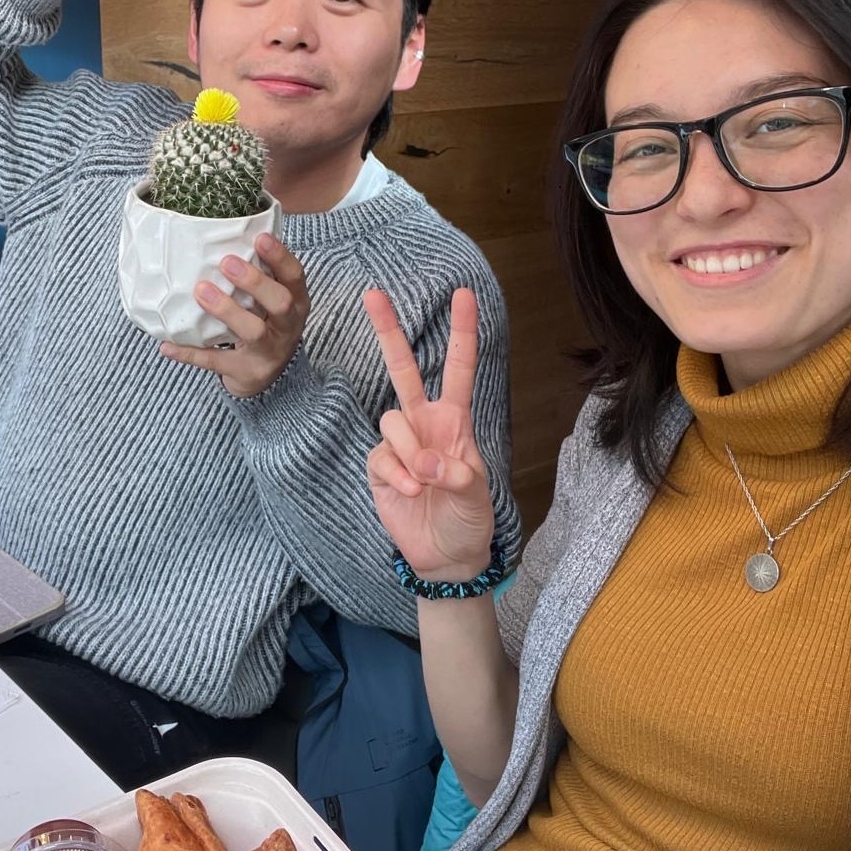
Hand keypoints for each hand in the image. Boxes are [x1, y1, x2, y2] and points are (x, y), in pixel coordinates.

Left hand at [159, 233, 309, 397]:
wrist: (269, 376)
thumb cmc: (267, 323)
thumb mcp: (274, 300)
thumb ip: (260, 274)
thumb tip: (224, 233)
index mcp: (295, 301)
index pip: (294, 276)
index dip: (280, 256)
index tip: (259, 238)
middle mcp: (287, 326)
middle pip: (280, 303)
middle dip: (255, 282)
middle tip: (227, 262)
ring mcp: (268, 351)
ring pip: (253, 331)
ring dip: (226, 310)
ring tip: (201, 291)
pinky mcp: (247, 371)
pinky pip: (217, 362)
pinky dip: (191, 354)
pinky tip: (167, 345)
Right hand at [364, 287, 496, 580]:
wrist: (447, 556)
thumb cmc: (469, 517)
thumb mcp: (477, 495)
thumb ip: (458, 475)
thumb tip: (429, 464)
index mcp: (454, 420)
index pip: (459, 368)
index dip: (462, 332)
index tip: (464, 295)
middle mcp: (424, 422)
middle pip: (403, 369)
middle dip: (389, 331)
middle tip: (373, 294)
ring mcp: (399, 443)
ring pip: (391, 420)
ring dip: (410, 453)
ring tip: (425, 485)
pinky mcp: (380, 467)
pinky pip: (381, 457)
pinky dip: (397, 476)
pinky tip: (411, 494)